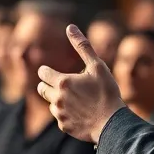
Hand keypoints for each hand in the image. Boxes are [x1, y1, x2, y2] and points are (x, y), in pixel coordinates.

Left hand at [36, 25, 124, 144]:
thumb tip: (70, 27)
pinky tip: (81, 113)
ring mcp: (59, 114)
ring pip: (51, 104)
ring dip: (59, 100)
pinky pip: (60, 118)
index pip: (42, 73)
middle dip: (48, 85)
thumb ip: (82, 46)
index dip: (47, 71)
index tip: (52, 71)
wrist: (113, 123)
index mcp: (63, 82)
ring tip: (77, 100)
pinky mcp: (64, 126)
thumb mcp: (97, 66)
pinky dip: (67, 114)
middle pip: (41, 89)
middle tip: (64, 85)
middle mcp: (57, 98)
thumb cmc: (107, 92)